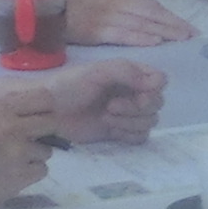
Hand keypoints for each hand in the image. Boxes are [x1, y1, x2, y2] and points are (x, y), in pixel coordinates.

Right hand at [0, 88, 59, 208]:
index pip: (44, 97)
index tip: (42, 118)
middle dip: (47, 132)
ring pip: (48, 150)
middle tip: (33, 142)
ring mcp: (18, 152)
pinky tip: (10, 176)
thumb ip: (7, 113)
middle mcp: (11, 127)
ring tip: (11, 162)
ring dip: (35, 157)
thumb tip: (39, 110)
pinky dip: (30, 174)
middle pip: (53, 122)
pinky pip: (42, 170)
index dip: (46, 109)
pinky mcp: (22, 176)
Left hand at [34, 54, 163, 145]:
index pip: (160, 80)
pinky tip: (111, 130)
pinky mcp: (120, 132)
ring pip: (150, 121)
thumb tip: (155, 82)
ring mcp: (127, 114)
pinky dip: (128, 135)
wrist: (47, 111)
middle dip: (136, 108)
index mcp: (129, 74)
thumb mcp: (96, 71)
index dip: (152, 89)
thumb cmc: (69, 86)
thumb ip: (126, 72)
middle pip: (156, 103)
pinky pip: (141, 137)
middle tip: (110, 107)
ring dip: (130, 122)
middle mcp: (132, 93)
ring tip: (105, 118)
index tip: (137, 93)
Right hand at [63, 0, 197, 47]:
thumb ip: (115, 6)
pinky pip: (121, 34)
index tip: (187, 27)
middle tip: (192, 36)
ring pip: (141, 23)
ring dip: (164, 32)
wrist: (35, 4)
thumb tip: (135, 18)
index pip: (150, 5)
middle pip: (151, 13)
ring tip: (182, 40)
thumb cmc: (63, 3)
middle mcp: (114, 2)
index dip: (170, 16)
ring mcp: (104, 15)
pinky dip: (139, 37)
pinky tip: (154, 43)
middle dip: (174, 24)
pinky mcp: (93, 30)